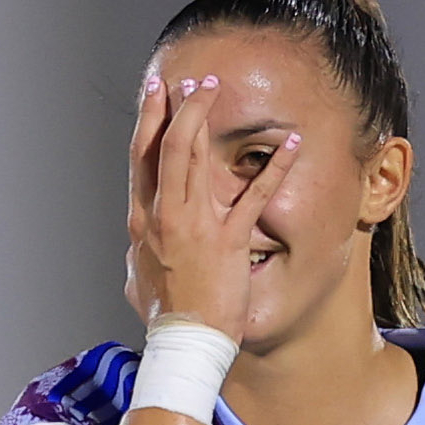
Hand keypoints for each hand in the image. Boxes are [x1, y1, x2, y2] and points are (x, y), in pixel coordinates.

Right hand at [124, 74, 300, 340]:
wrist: (184, 345)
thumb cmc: (164, 319)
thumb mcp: (138, 282)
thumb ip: (138, 258)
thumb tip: (134, 253)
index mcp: (141, 223)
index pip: (141, 159)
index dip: (149, 121)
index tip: (155, 93)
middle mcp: (162, 216)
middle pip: (166, 146)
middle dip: (180, 106)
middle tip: (194, 79)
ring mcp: (194, 225)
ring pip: (194, 155)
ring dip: (206, 116)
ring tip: (217, 86)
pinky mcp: (228, 240)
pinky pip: (253, 195)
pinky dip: (274, 166)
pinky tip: (290, 142)